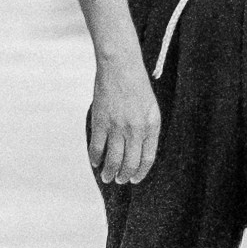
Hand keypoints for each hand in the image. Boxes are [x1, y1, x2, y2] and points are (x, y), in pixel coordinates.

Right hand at [87, 60, 160, 184]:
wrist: (121, 66)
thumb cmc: (137, 86)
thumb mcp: (151, 108)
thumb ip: (148, 129)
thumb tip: (140, 151)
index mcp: (151, 126)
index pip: (147, 159)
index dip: (140, 172)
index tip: (135, 179)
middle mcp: (136, 130)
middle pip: (130, 163)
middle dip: (124, 176)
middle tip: (119, 180)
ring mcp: (117, 127)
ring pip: (113, 159)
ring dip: (109, 172)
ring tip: (106, 177)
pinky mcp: (101, 122)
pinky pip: (97, 147)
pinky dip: (95, 158)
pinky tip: (95, 162)